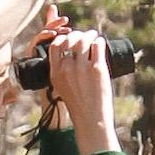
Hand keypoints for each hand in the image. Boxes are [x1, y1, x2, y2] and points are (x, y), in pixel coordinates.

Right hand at [45, 25, 118, 154]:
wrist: (91, 120)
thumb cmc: (79, 105)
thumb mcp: (62, 88)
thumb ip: (63, 73)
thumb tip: (71, 57)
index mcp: (56, 74)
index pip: (54, 46)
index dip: (61, 38)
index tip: (68, 37)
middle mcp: (67, 69)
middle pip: (70, 40)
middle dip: (77, 34)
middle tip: (83, 35)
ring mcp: (82, 69)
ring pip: (84, 40)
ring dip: (89, 34)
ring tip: (93, 35)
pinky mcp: (97, 69)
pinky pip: (97, 46)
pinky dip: (98, 41)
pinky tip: (100, 41)